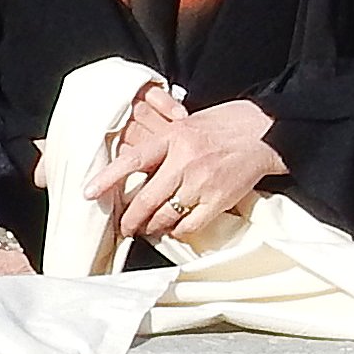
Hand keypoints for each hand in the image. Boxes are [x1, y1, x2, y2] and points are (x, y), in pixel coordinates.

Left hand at [89, 86, 284, 247]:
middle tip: (125, 226)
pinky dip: (178, 230)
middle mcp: (185, 161)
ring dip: (153, 226)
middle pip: (147, 199)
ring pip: (165, 216)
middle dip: (131, 218)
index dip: (107, 178)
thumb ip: (164, 144)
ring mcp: (202, 182)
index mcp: (174, 137)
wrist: (265, 131)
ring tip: (148, 227)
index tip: (88, 192)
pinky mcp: (219, 200)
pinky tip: (175, 228)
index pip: (132, 160)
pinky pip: (189, 225)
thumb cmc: (226, 124)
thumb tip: (138, 165)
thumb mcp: (187, 123)